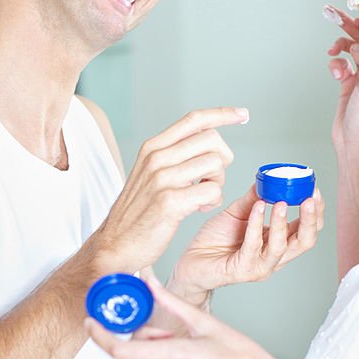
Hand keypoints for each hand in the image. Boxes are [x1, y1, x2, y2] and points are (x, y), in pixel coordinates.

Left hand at [86, 276, 296, 358]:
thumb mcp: (204, 323)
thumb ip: (170, 302)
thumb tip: (150, 282)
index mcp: (173, 357)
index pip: (120, 350)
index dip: (100, 336)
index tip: (92, 323)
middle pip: (129, 356)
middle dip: (137, 340)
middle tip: (164, 333)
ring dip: (150, 355)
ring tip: (181, 351)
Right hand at [89, 106, 248, 273]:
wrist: (115, 243)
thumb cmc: (137, 213)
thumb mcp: (148, 174)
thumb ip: (173, 155)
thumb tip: (207, 140)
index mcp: (152, 148)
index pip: (194, 119)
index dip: (222, 114)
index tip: (242, 115)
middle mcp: (156, 158)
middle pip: (211, 139)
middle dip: (222, 159)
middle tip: (210, 179)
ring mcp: (162, 179)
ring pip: (215, 164)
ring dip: (217, 183)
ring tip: (201, 197)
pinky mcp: (170, 202)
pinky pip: (212, 191)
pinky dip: (212, 201)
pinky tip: (198, 208)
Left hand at [169, 183, 323, 298]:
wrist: (190, 261)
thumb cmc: (214, 240)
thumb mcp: (236, 213)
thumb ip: (253, 199)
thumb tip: (267, 180)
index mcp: (277, 243)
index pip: (306, 231)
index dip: (315, 212)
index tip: (314, 190)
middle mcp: (273, 257)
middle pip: (305, 242)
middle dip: (311, 219)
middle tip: (310, 198)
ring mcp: (259, 267)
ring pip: (282, 246)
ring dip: (284, 222)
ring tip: (282, 201)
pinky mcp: (242, 270)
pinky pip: (254, 245)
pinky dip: (257, 224)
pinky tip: (257, 207)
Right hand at [325, 5, 358, 152]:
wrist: (354, 142)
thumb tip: (358, 40)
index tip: (347, 9)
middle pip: (358, 38)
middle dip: (344, 25)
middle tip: (329, 12)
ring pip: (347, 49)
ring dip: (337, 49)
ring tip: (331, 52)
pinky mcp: (348, 83)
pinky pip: (339, 64)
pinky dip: (334, 65)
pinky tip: (335, 73)